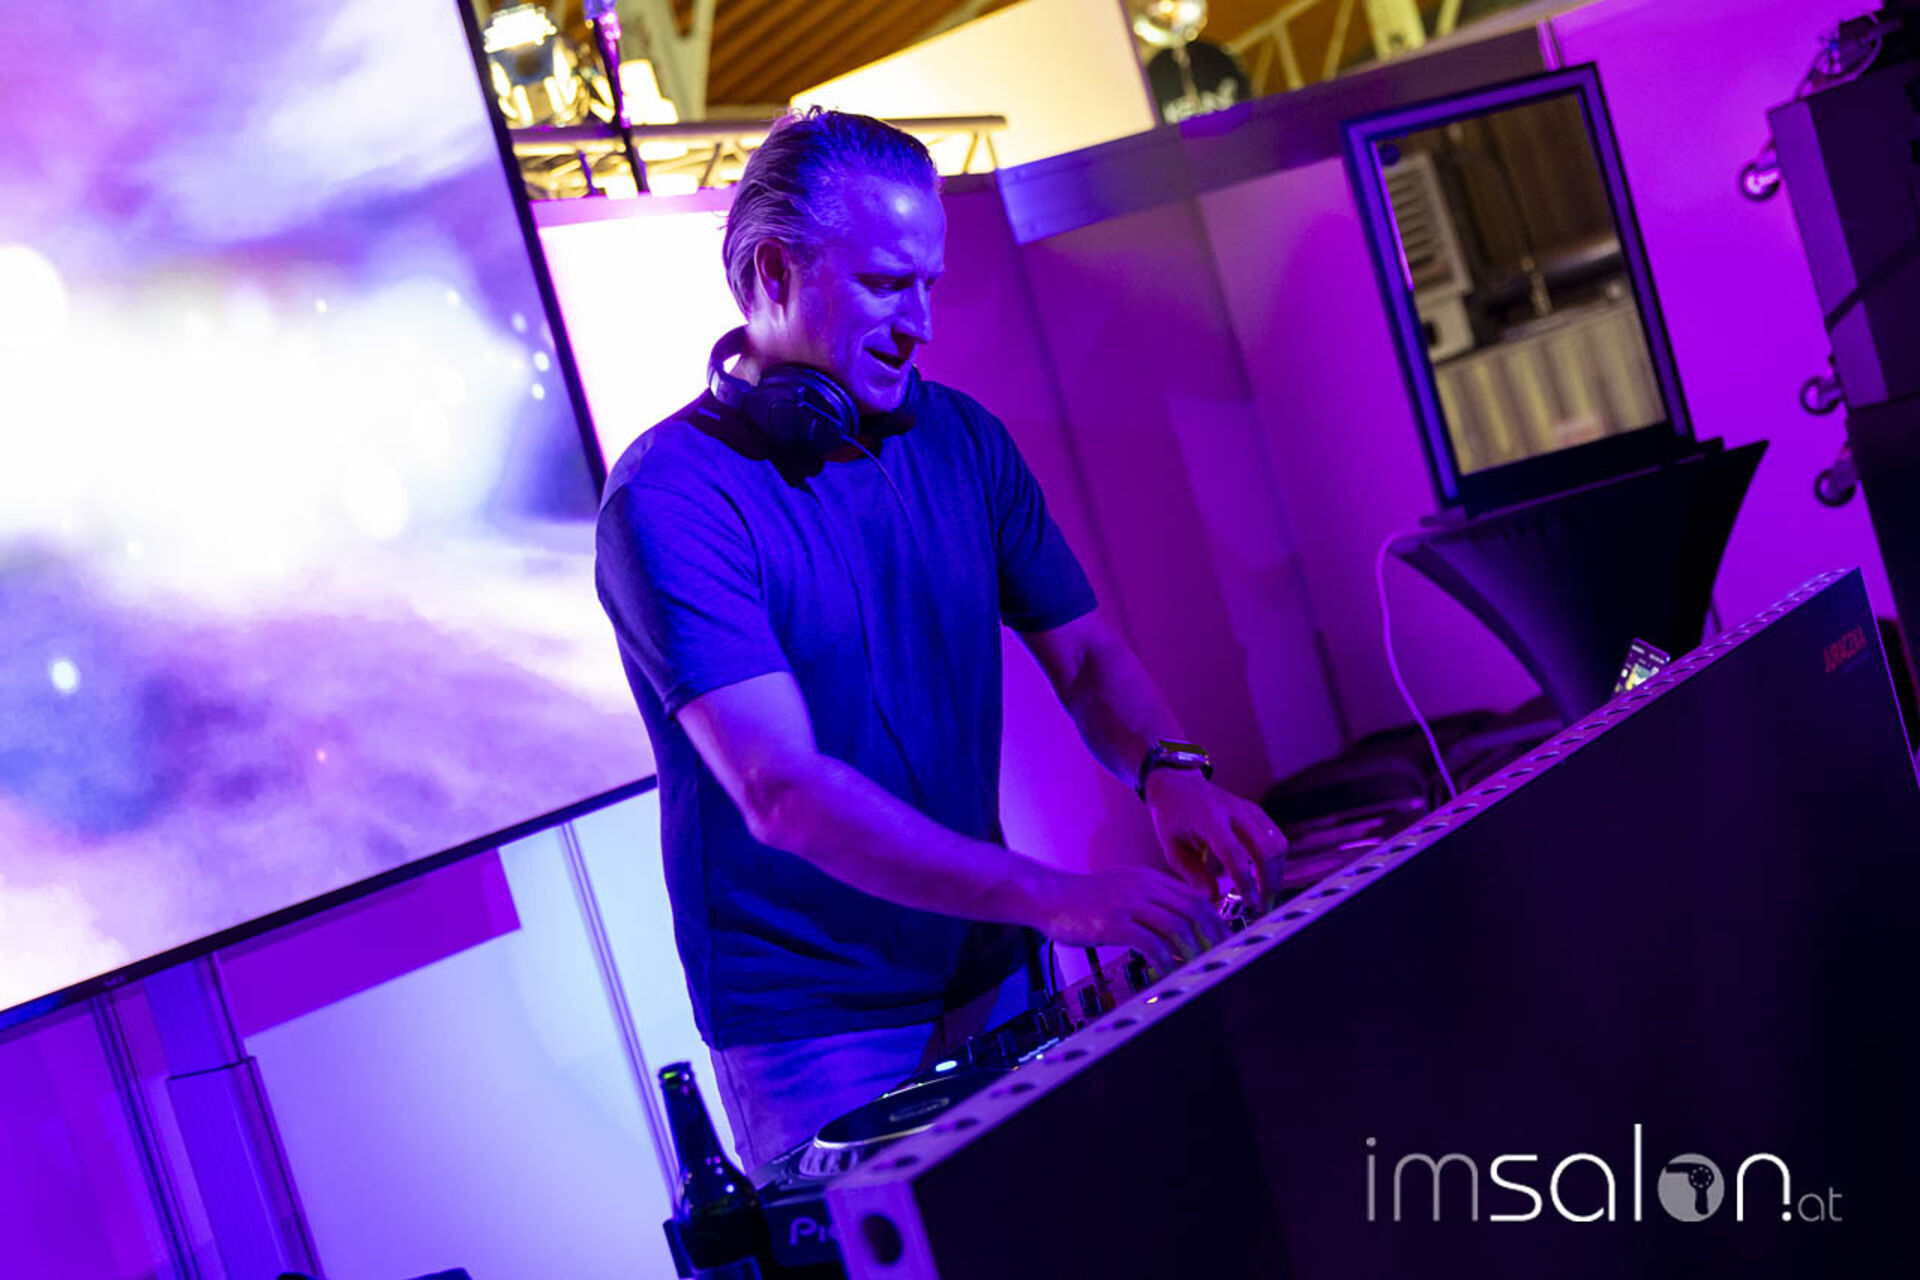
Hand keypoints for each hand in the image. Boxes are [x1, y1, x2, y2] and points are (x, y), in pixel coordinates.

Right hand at [1024, 865, 1227, 974]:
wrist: (1047, 895)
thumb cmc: (1082, 899)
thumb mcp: (1122, 889)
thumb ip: (1149, 901)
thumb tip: (1177, 925)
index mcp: (1149, 879)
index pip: (1195, 897)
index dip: (1215, 920)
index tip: (1223, 940)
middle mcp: (1143, 888)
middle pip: (1193, 910)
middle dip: (1212, 937)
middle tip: (1219, 958)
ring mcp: (1129, 904)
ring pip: (1177, 926)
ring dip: (1193, 951)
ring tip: (1198, 969)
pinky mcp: (1114, 923)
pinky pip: (1150, 944)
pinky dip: (1164, 961)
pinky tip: (1167, 973)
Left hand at [1143, 770, 1288, 910]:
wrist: (1177, 784)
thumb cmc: (1172, 818)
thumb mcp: (1173, 848)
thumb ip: (1193, 875)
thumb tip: (1215, 899)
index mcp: (1208, 820)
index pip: (1234, 854)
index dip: (1246, 882)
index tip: (1250, 904)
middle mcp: (1233, 811)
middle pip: (1266, 849)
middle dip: (1270, 882)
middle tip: (1264, 906)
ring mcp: (1248, 809)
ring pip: (1277, 843)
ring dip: (1276, 872)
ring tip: (1266, 894)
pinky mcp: (1256, 811)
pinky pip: (1277, 837)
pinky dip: (1276, 860)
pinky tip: (1266, 876)